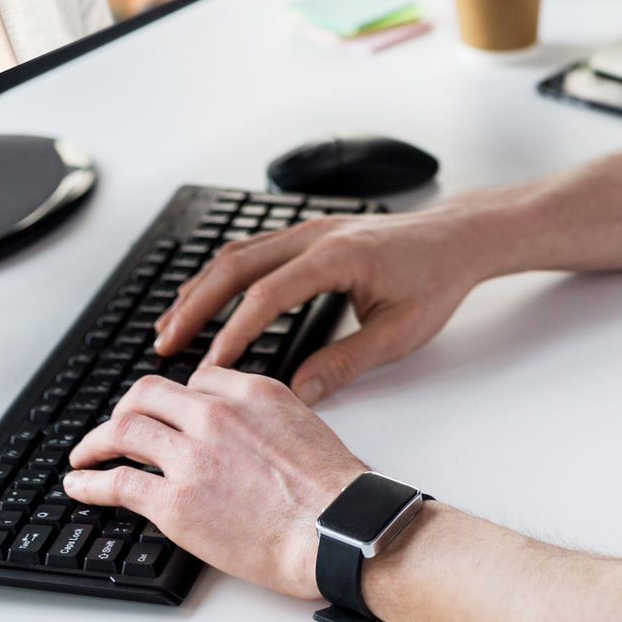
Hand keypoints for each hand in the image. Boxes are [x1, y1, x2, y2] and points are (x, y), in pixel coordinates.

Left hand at [63, 369, 365, 598]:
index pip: (196, 379)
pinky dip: (89, 483)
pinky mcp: (174, 501)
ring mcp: (191, 456)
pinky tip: (80, 486)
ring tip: (84, 455)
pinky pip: (118, 482)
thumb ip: (264, 415)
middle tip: (114, 427)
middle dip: (124, 409)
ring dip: (95, 443)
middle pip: (148, 394)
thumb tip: (244, 429)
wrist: (334, 530)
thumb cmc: (331, 490)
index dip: (175, 399)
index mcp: (251, 392)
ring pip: (124, 430)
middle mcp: (215, 415)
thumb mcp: (303, 423)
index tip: (165, 413)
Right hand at [153, 202, 496, 402]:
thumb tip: (299, 393)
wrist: (458, 237)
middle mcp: (315, 235)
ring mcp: (310, 228)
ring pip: (238, 253)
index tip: (208, 370)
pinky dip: (221, 273)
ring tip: (170, 324)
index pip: (265, 297)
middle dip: (194, 307)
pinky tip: (205, 294)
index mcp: (336, 257)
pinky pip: (253, 248)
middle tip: (163, 344)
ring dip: (200, 288)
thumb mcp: (400, 332)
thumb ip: (347, 362)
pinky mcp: (311, 231)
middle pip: (235, 267)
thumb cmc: (436, 280)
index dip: (231, 335)